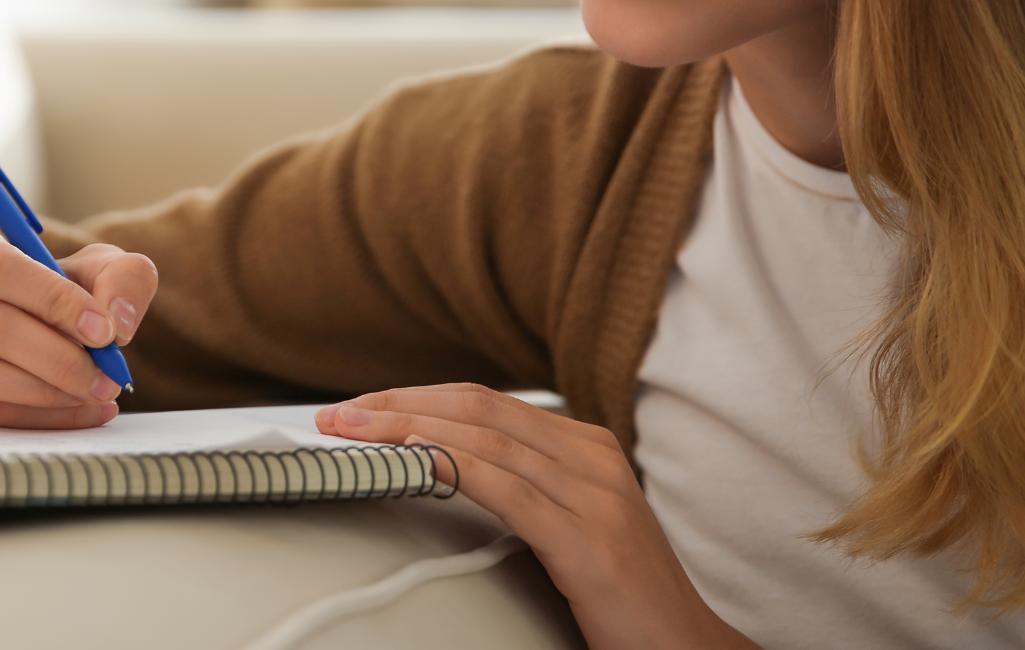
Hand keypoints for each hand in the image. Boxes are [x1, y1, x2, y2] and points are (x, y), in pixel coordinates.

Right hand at [0, 229, 156, 428]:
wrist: (31, 327)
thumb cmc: (59, 292)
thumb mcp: (98, 269)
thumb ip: (122, 278)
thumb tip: (118, 321)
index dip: (53, 301)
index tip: (103, 331)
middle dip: (58, 357)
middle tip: (107, 376)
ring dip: (44, 392)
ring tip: (94, 393)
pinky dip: (36, 420)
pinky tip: (80, 412)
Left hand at [315, 383, 759, 649]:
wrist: (686, 648)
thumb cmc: (622, 594)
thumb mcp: (571, 524)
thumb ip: (523, 488)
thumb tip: (440, 467)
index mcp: (588, 446)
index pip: (486, 402)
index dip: (417, 398)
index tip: (361, 409)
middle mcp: (592, 457)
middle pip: (477, 407)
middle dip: (399, 405)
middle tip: (338, 416)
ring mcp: (594, 494)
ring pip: (483, 439)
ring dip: (407, 431)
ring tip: (354, 435)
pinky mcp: (587, 539)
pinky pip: (505, 488)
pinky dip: (449, 467)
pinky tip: (409, 462)